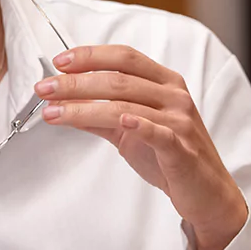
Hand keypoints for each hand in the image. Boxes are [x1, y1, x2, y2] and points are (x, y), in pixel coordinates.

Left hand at [36, 45, 248, 249]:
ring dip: (84, 108)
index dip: (91, 55)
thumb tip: (64, 104)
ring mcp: (179, 121)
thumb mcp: (132, 132)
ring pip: (126, 106)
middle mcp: (173, 96)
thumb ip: (102, 116)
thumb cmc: (171, 158)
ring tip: (53, 112)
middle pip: (119, 80)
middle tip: (44, 88)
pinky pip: (157, 133)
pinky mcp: (181, 149)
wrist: (206, 193)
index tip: (60, 62)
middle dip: (75, 83)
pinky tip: (120, 121)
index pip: (124, 57)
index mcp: (165, 82)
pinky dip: (138, 125)